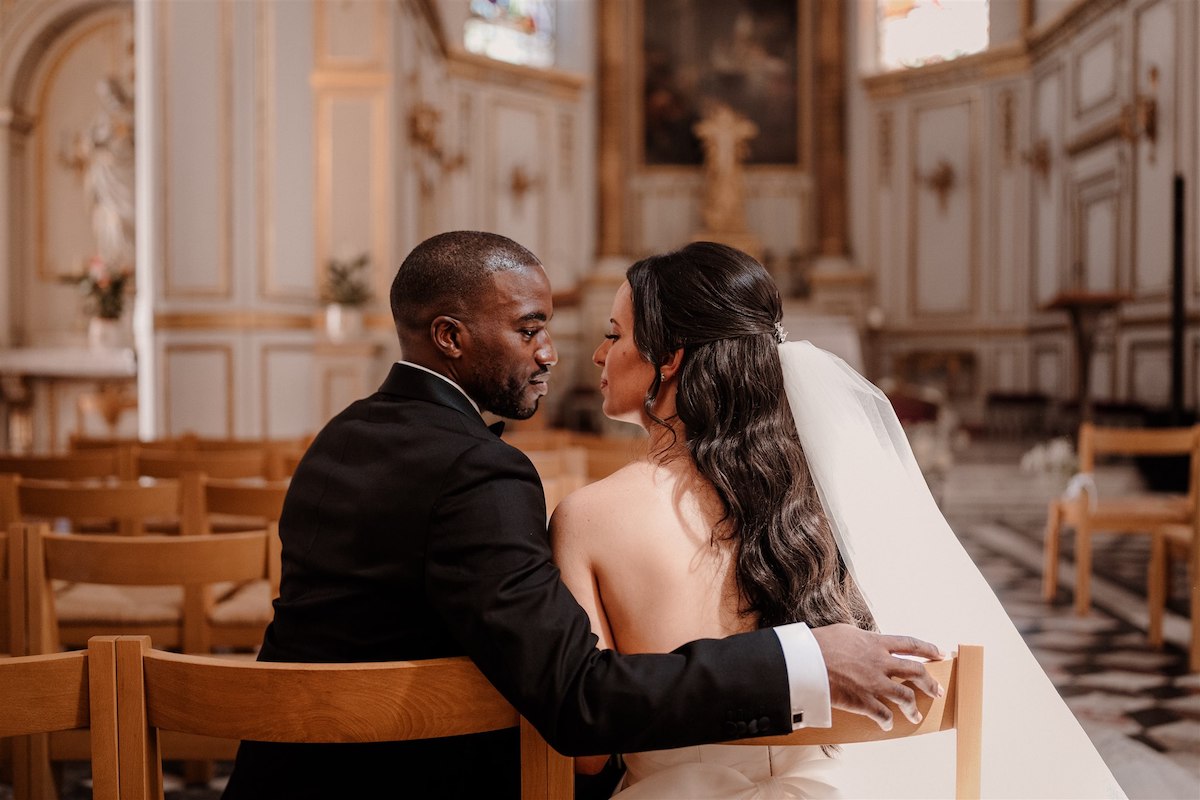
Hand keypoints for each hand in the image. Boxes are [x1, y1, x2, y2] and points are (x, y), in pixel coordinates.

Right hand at [811, 623, 944, 730]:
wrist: (804, 662)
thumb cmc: (819, 644)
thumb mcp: (845, 632)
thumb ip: (862, 639)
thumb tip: (867, 641)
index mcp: (876, 643)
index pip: (910, 644)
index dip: (928, 648)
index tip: (939, 653)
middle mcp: (881, 663)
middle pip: (916, 672)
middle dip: (931, 683)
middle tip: (938, 691)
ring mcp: (874, 683)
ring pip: (905, 697)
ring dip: (913, 708)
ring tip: (916, 715)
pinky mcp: (864, 701)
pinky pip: (883, 715)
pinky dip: (887, 722)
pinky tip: (888, 726)